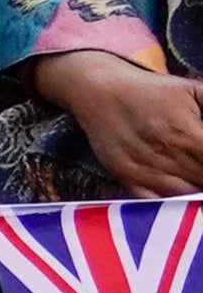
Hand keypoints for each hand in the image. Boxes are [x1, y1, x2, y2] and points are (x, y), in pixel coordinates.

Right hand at [38, 49, 202, 197]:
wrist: (99, 91)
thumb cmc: (151, 91)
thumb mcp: (193, 90)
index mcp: (185, 134)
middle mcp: (165, 155)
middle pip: (202, 182)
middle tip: (202, 164)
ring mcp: (143, 170)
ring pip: (184, 195)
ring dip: (197, 192)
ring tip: (199, 183)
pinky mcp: (125, 177)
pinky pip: (155, 201)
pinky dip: (172, 203)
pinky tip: (184, 196)